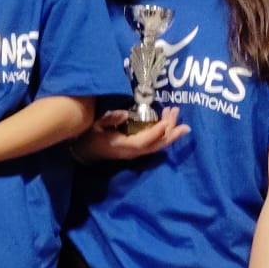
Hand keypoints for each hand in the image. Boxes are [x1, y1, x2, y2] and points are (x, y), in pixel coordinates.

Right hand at [73, 107, 189, 161]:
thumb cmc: (89, 138)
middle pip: (156, 145)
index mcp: (123, 146)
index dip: (155, 133)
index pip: (143, 141)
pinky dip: (163, 133)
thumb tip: (123, 114)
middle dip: (171, 134)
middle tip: (184, 123)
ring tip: (176, 115)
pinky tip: (167, 123)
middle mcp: (133, 152)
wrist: (84, 153)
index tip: (166, 122)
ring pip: (157, 144)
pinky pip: (154, 143)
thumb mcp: (95, 126)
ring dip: (169, 131)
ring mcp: (136, 152)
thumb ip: (109, 120)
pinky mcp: (136, 149)